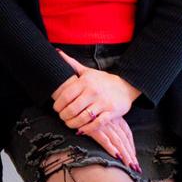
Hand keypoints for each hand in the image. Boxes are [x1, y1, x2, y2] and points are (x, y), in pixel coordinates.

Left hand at [52, 49, 140, 171]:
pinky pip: (96, 124)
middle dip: (64, 116)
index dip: (58, 104)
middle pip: (72, 108)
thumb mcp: (87, 71)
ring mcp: (103, 102)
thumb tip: (57, 51)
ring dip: (73, 123)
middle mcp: (93, 92)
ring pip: (83, 117)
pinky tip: (81, 129)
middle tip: (62, 118)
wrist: (126, 86)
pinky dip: (87, 129)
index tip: (56, 108)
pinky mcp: (111, 112)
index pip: (65, 96)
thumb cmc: (102, 80)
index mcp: (85, 81)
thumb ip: (72, 64)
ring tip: (69, 124)